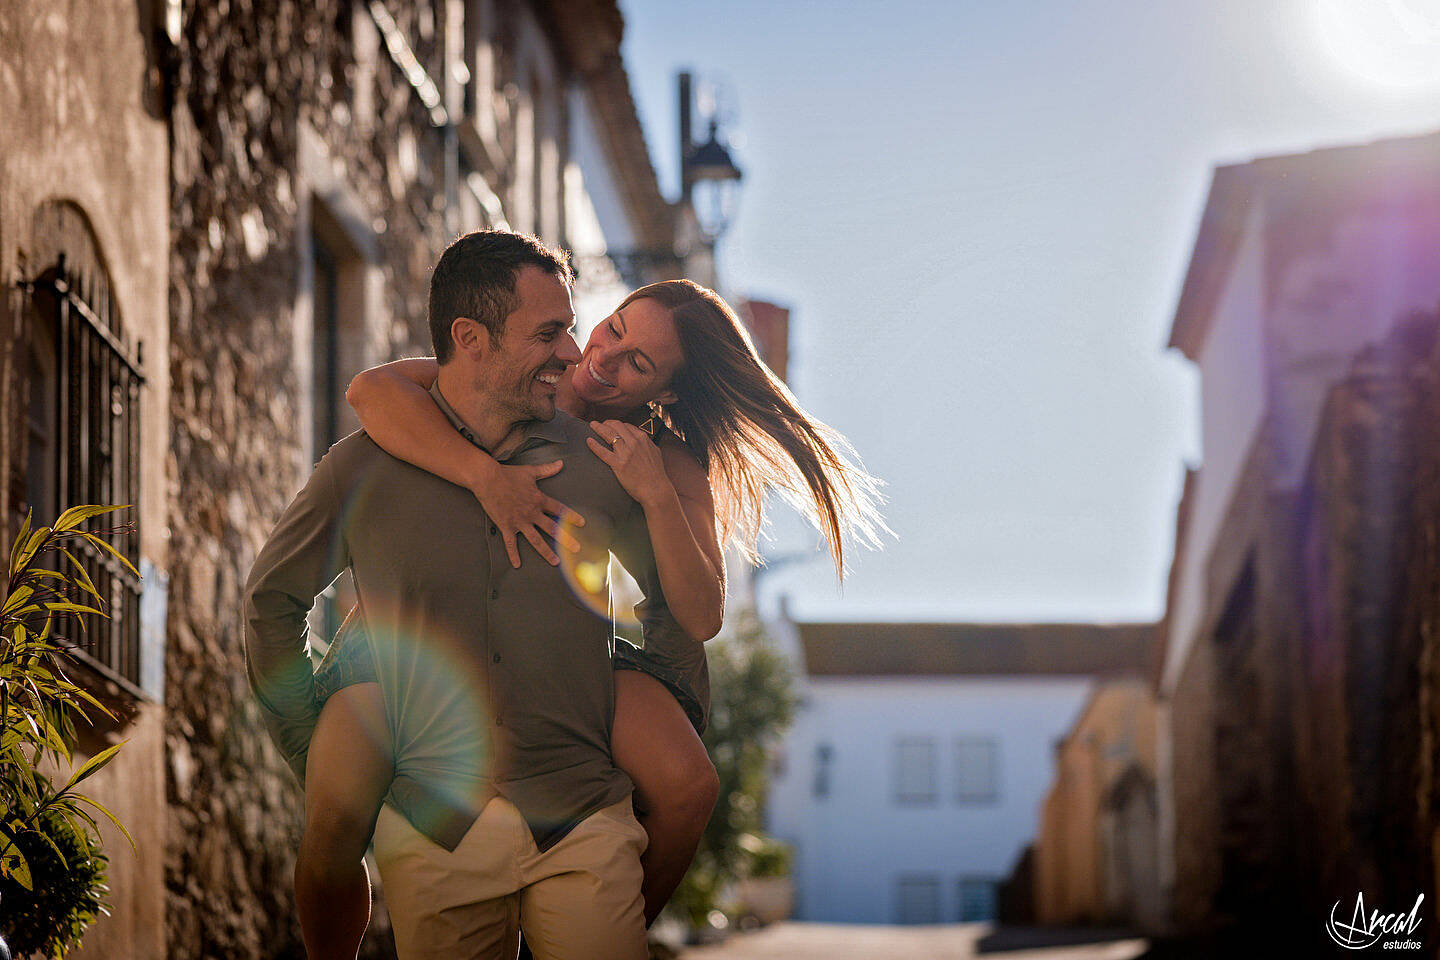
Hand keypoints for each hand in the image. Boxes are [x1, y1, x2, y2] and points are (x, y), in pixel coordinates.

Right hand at [470, 460, 584, 567]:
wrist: (488, 479)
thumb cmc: (509, 474)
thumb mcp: (530, 472)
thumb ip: (547, 470)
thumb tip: (561, 463)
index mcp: (539, 500)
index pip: (559, 510)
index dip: (572, 516)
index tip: (582, 524)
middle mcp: (532, 513)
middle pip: (552, 528)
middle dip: (566, 539)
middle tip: (577, 549)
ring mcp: (519, 521)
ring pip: (536, 540)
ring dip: (546, 552)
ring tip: (556, 562)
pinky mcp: (506, 526)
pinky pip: (511, 543)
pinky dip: (513, 554)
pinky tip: (517, 565)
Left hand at [587, 420, 671, 506]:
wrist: (655, 489)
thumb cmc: (656, 474)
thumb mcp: (655, 452)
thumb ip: (647, 444)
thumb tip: (643, 440)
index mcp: (643, 439)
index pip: (626, 425)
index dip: (617, 424)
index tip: (611, 425)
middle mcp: (634, 443)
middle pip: (616, 426)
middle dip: (606, 423)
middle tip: (600, 424)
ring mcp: (625, 453)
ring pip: (608, 434)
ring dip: (598, 428)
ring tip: (592, 425)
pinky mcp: (618, 464)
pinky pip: (603, 452)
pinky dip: (594, 445)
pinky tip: (589, 441)